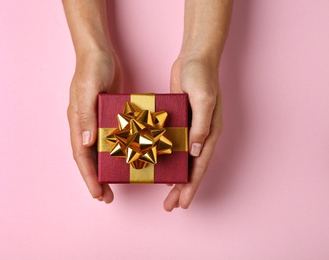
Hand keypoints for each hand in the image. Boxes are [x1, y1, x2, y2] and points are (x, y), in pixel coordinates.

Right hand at [67, 51, 120, 202]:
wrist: (99, 52)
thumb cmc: (92, 68)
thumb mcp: (89, 89)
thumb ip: (86, 115)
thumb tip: (86, 143)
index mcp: (77, 121)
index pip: (81, 155)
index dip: (89, 176)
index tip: (97, 194)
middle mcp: (85, 125)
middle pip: (89, 158)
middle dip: (96, 179)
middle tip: (106, 198)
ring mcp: (96, 121)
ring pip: (99, 152)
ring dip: (105, 170)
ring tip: (113, 187)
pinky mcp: (107, 116)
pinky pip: (110, 139)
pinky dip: (115, 153)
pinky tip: (125, 160)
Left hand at [164, 54, 222, 210]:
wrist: (195, 57)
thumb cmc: (201, 76)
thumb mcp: (203, 100)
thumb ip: (201, 126)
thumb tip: (196, 152)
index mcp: (210, 132)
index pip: (200, 166)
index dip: (192, 186)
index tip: (184, 203)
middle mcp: (201, 134)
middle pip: (192, 168)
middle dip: (182, 189)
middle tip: (171, 206)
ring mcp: (190, 129)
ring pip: (182, 160)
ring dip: (175, 177)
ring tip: (166, 194)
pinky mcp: (179, 121)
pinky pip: (173, 145)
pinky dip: (168, 158)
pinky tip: (159, 166)